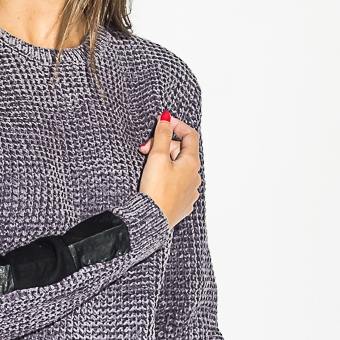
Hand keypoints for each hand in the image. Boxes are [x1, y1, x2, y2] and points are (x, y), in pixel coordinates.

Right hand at [138, 112, 200, 227]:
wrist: (152, 220)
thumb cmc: (156, 191)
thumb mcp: (157, 157)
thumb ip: (163, 135)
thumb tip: (167, 119)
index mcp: (191, 163)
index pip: (190, 135)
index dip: (176, 125)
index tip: (163, 123)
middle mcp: (195, 177)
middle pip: (181, 151)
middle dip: (163, 146)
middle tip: (145, 150)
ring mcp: (190, 191)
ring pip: (179, 168)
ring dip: (164, 162)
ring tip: (148, 168)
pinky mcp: (182, 203)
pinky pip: (177, 184)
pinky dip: (166, 178)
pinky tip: (155, 182)